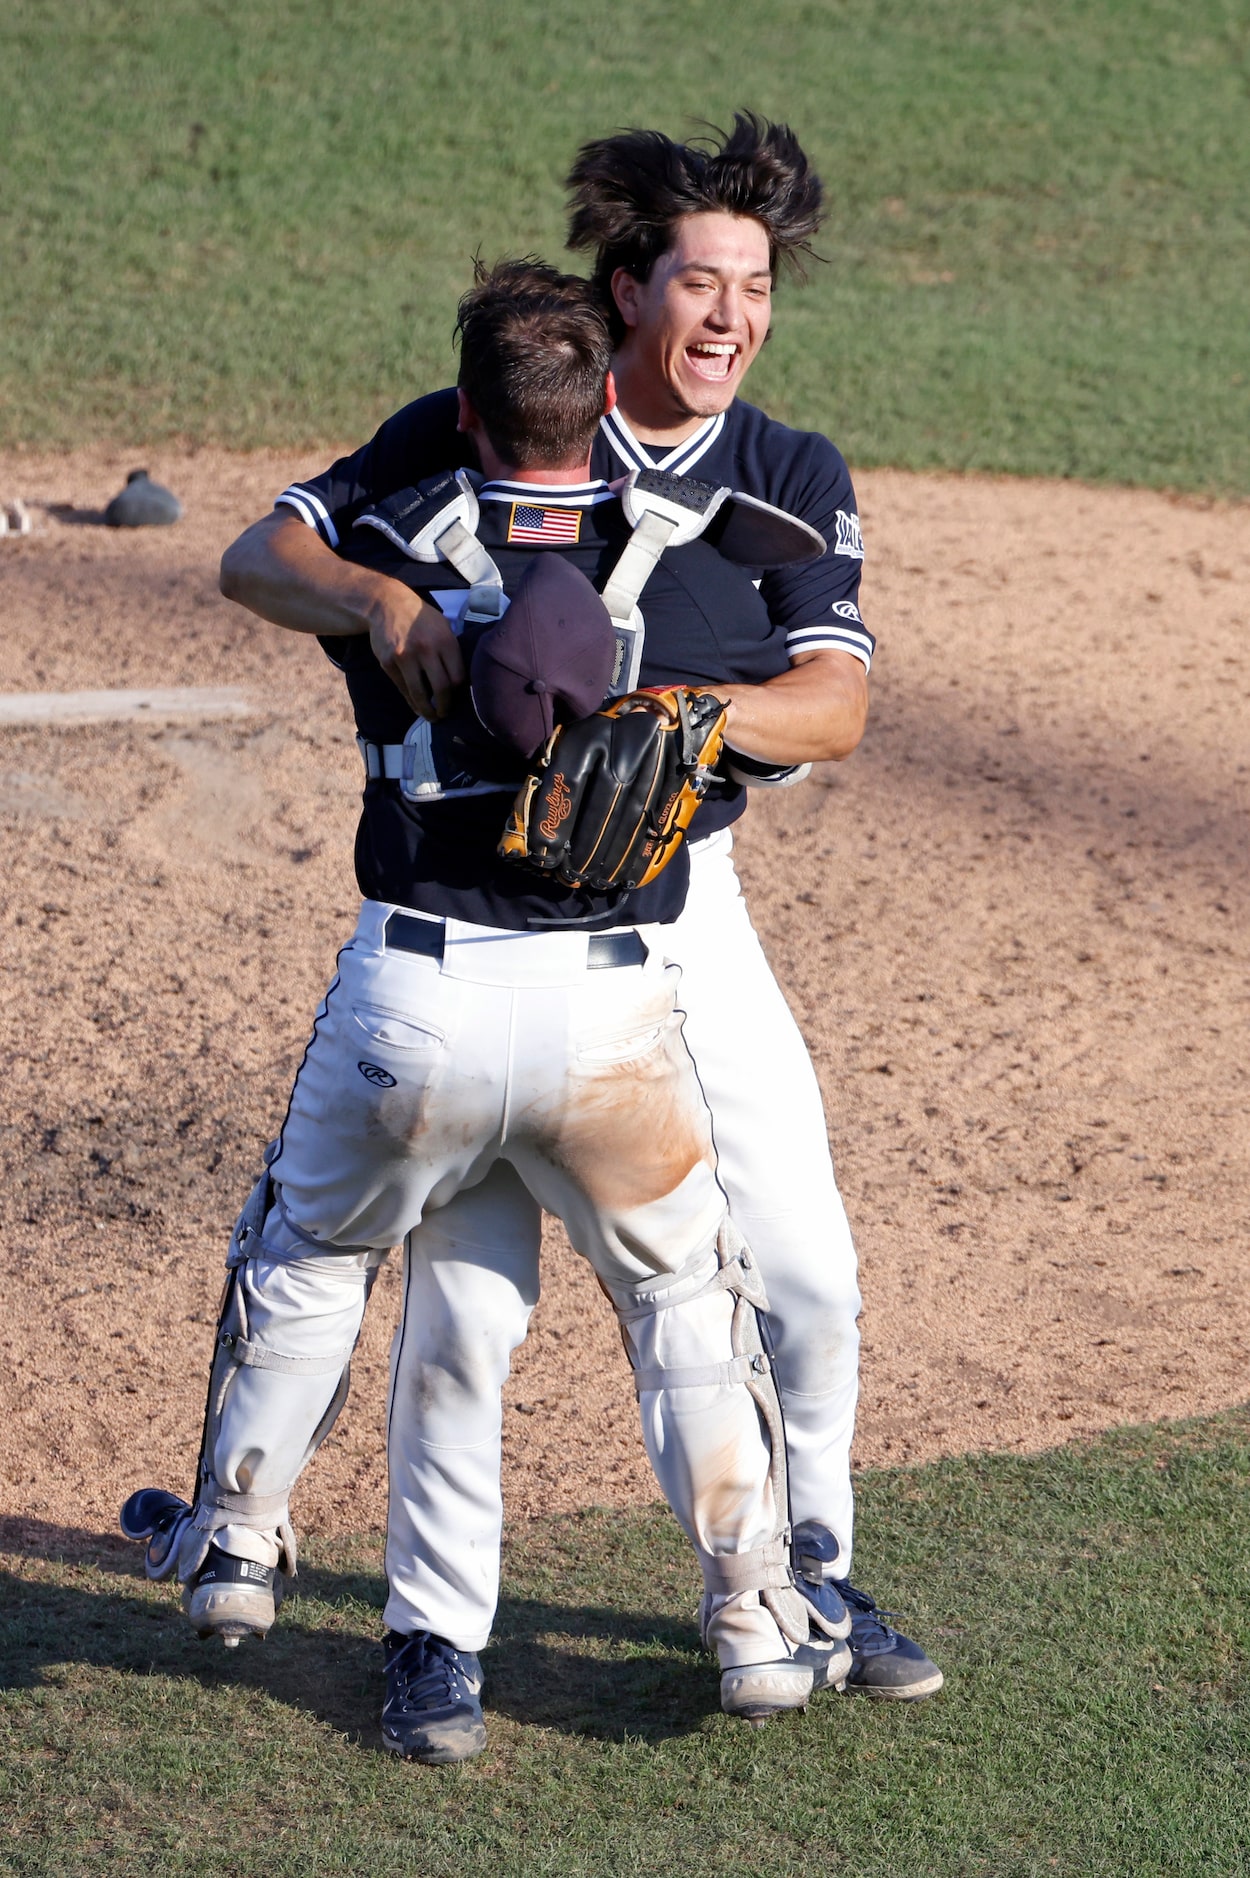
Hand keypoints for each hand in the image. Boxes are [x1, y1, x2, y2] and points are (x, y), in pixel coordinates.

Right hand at [368, 591, 465, 718]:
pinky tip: (416, 705)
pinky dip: (410, 700)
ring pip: (419, 693)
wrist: (387, 604)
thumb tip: (461, 680)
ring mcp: (405, 657)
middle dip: (445, 707)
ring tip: (431, 717)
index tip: (458, 699)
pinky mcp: (388, 662)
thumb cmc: (420, 618)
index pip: (458, 677)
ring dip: (427, 710)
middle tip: (445, 714)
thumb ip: (452, 651)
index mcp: (445, 641)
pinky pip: (403, 688)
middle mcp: (426, 649)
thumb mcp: (443, 626)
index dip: (458, 693)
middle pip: (441, 688)